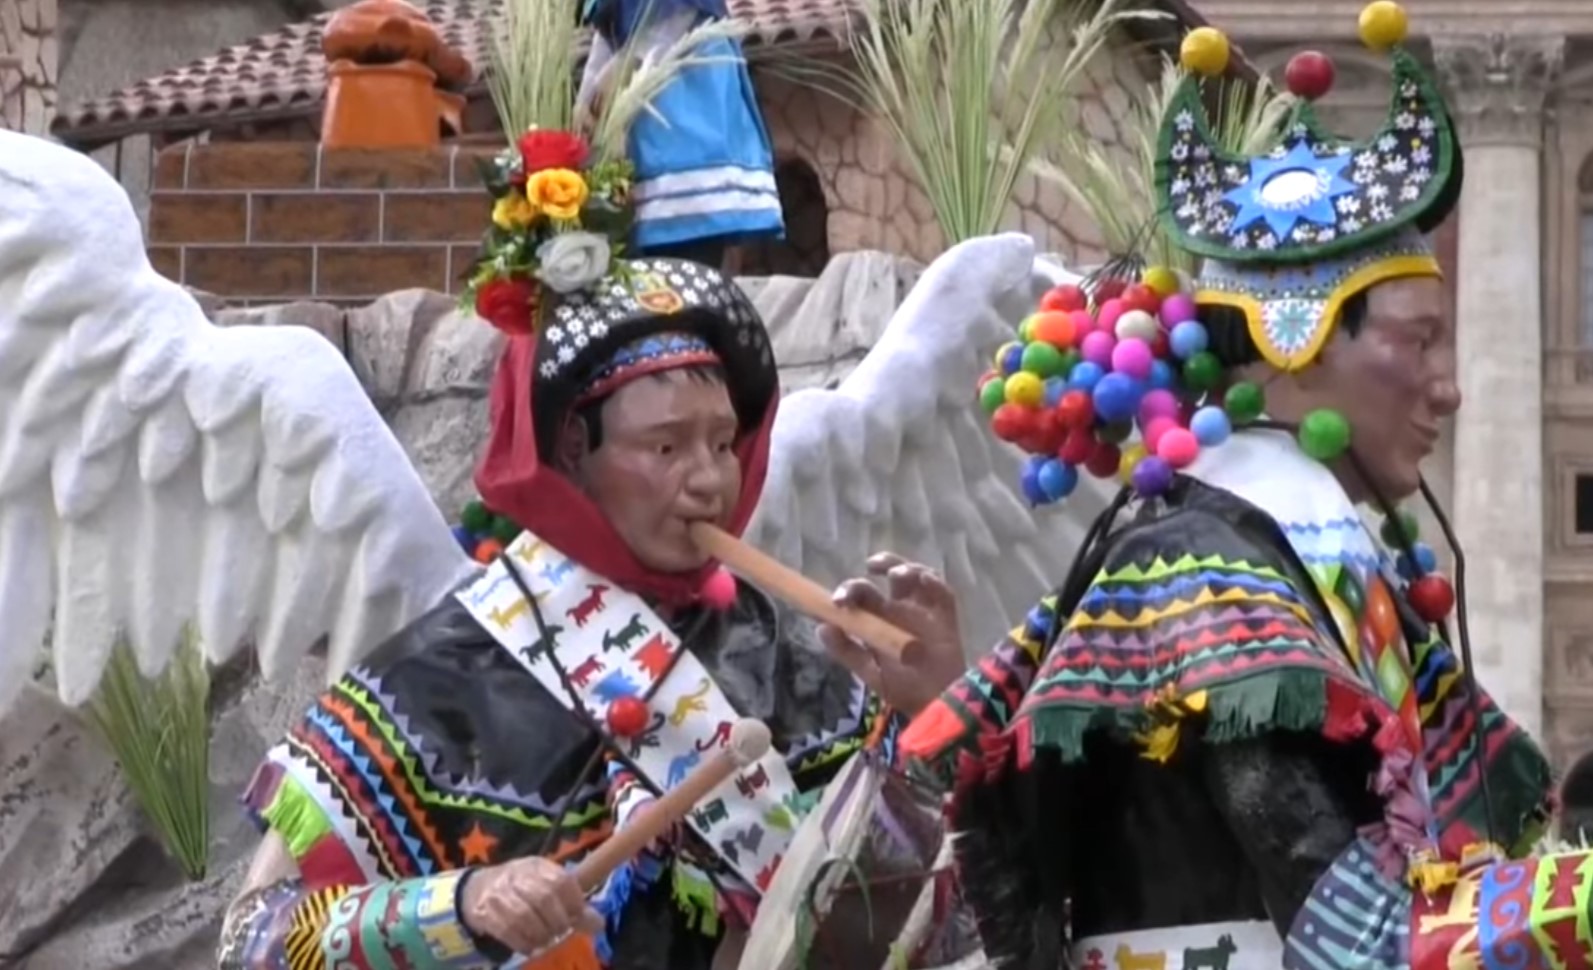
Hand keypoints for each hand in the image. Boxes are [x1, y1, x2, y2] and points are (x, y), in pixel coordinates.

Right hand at [459, 856, 602, 956]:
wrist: (477, 889)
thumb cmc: (521, 888)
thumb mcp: (547, 886)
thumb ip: (573, 903)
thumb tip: (599, 924)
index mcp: (537, 866)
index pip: (561, 880)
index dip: (573, 901)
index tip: (577, 916)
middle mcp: (517, 875)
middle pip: (543, 899)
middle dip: (557, 921)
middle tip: (561, 932)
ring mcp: (498, 893)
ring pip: (524, 916)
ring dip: (540, 934)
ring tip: (546, 940)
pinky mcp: (485, 913)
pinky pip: (506, 931)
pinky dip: (523, 943)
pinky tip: (530, 946)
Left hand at [818, 553, 967, 716]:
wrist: (936, 708)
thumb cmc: (904, 690)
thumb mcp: (870, 672)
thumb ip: (847, 651)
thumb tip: (820, 627)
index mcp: (881, 619)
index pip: (864, 593)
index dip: (850, 590)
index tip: (838, 599)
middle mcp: (903, 609)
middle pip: (893, 575)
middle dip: (882, 564)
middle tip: (870, 568)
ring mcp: (925, 611)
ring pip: (918, 576)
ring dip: (907, 568)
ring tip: (895, 575)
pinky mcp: (947, 618)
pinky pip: (943, 594)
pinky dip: (934, 583)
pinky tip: (925, 580)